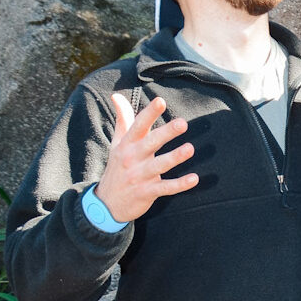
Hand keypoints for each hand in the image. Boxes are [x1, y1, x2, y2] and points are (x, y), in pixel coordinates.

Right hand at [93, 94, 197, 223]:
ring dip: (174, 157)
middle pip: (150, 144)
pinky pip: (165, 188)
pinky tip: (194, 178)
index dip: (149, 114)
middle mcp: (131, 159)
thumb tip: (116, 96)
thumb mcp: (117, 143)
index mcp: (126, 145)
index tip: (160, 101)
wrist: (105, 204)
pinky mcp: (146, 193)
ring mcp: (139, 177)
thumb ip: (122, 120)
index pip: (137, 126)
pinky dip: (179, 185)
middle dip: (166, 133)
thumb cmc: (117, 167)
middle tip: (183, 123)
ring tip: (190, 148)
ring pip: (158, 166)